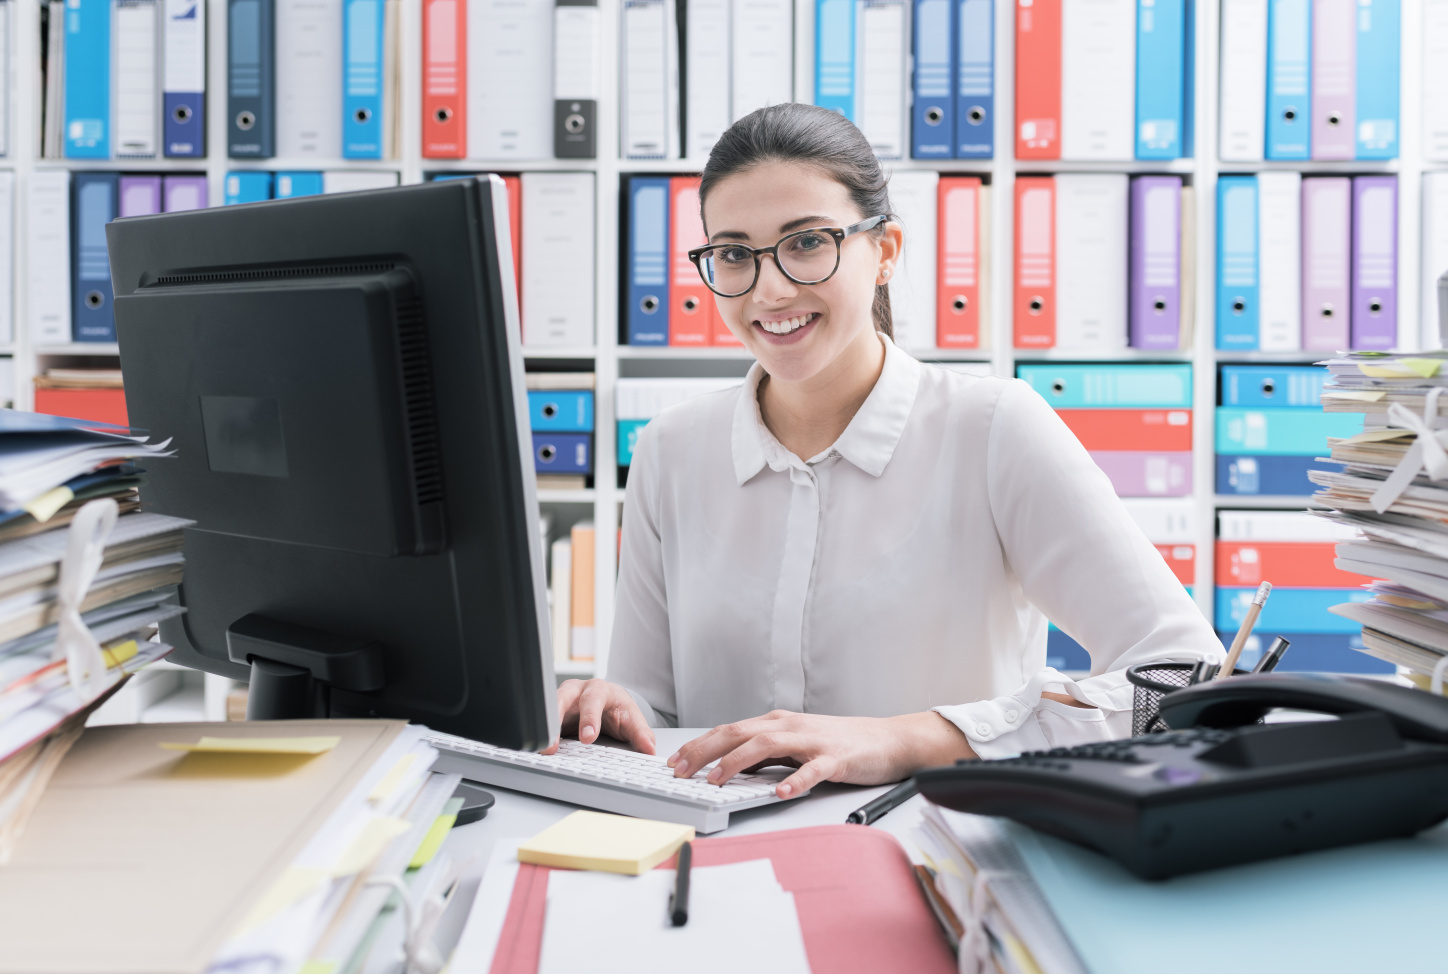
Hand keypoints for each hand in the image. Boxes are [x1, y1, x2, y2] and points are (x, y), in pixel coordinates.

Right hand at [543, 679, 656, 755]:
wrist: (607, 704)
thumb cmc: (618, 709)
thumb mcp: (631, 719)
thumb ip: (641, 733)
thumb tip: (649, 748)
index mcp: (599, 689)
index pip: (592, 700)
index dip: (589, 718)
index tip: (588, 738)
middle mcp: (576, 691)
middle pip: (562, 698)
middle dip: (558, 719)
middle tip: (555, 746)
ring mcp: (560, 700)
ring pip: (547, 708)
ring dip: (544, 729)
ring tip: (543, 749)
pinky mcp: (552, 713)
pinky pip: (543, 721)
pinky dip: (540, 733)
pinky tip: (537, 747)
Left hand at [665, 710, 974, 799]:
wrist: (886, 740)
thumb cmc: (839, 743)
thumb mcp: (795, 743)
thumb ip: (765, 752)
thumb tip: (727, 767)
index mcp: (777, 723)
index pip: (729, 730)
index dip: (699, 745)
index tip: (675, 762)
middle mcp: (789, 726)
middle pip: (739, 733)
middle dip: (705, 751)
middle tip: (680, 771)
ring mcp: (813, 741)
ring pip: (767, 746)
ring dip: (737, 763)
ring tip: (716, 780)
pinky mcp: (836, 759)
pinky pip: (812, 770)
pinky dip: (795, 780)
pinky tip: (781, 792)